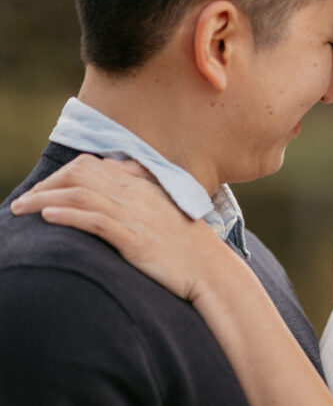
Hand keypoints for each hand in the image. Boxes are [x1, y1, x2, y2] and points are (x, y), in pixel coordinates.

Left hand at [10, 154, 225, 301]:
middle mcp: (137, 195)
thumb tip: (113, 190)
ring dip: (45, 199)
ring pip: (82, 196)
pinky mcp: (135, 240)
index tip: (44, 191)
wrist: (209, 268)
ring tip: (20, 209)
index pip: (92, 166)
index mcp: (142, 186)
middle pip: (81, 176)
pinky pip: (97, 221)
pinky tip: (48, 218)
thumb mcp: (163, 212)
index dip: (61, 175)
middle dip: (45, 185)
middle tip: (22, 202)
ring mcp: (136, 217)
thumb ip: (139, 196)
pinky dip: (69, 216)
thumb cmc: (186, 244)